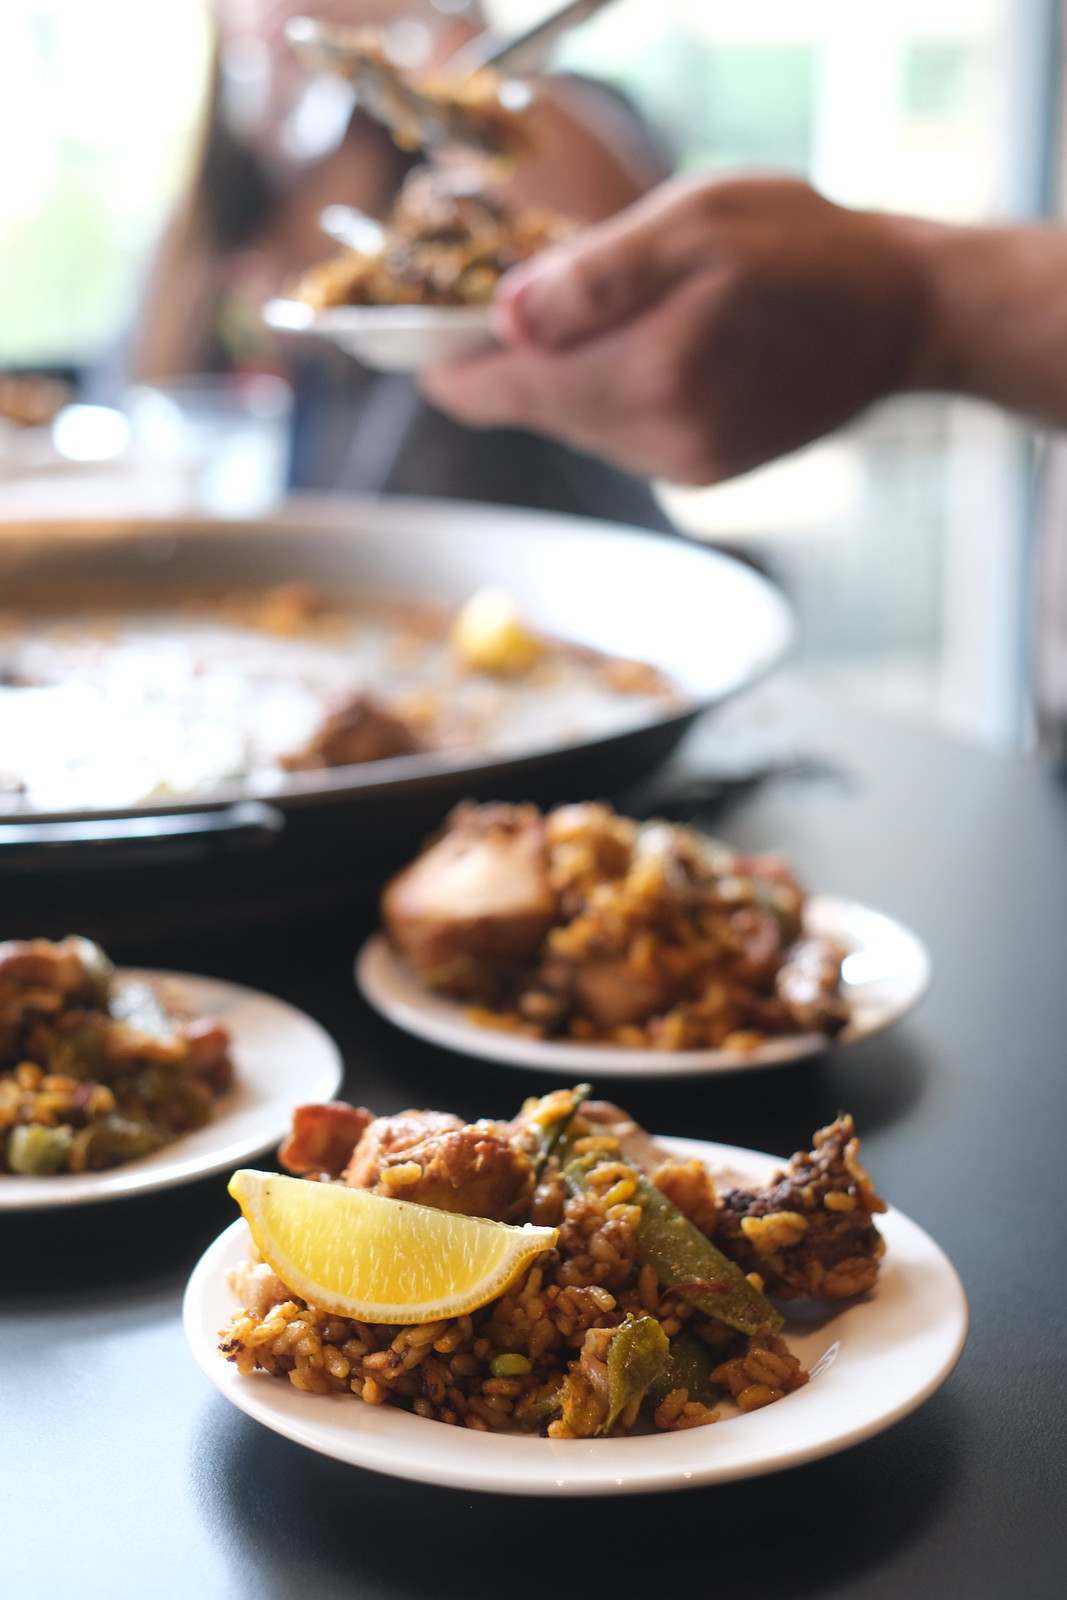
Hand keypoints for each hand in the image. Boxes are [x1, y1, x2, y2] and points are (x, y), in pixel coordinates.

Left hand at [421, 174, 929, 483]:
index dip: (447, 365)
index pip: (500, 391)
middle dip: (516, 356)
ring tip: (615, 312)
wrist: (904, 315)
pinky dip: (617, 390)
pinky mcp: (703, 470)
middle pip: (534, 407)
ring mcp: (680, 465)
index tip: (414, 340)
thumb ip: (592, 275)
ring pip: (578, 421)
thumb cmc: (805, 250)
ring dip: (572, 371)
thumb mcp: (694, 222)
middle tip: (523, 294)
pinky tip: (662, 346)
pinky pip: (623, 432)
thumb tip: (504, 317)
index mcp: (643, 377)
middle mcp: (654, 440)